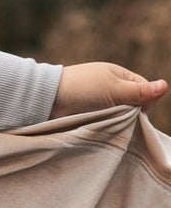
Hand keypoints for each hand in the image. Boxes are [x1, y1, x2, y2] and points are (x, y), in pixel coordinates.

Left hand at [51, 61, 167, 118]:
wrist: (48, 100)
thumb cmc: (82, 88)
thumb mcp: (114, 89)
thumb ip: (139, 92)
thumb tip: (165, 86)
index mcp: (120, 77)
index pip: (145, 92)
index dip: (144, 103)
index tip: (136, 111)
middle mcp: (112, 89)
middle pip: (134, 106)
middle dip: (130, 114)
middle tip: (119, 119)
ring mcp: (101, 103)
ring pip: (120, 117)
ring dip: (118, 122)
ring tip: (109, 125)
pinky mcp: (91, 116)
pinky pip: (107, 124)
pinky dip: (107, 127)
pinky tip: (103, 131)